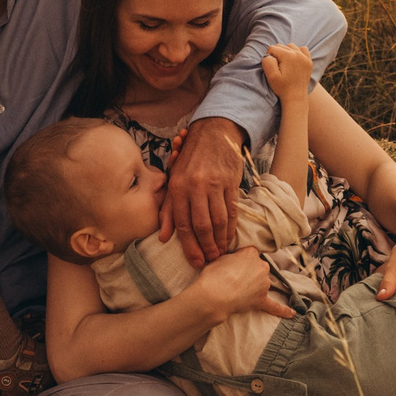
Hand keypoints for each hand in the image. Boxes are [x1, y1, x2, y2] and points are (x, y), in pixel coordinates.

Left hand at [160, 117, 244, 267]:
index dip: (189, 246)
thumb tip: (164, 238)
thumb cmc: (190, 161)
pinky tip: (228, 238)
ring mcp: (215, 184)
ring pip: (218, 220)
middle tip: (210, 260)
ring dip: (219, 241)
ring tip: (219, 252)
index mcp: (178, 187)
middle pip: (202, 225)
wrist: (213, 134)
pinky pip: (232, 211)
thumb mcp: (174, 181)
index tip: (195, 261)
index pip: (182, 224)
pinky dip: (231, 228)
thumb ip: (168, 210)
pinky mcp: (231, 182)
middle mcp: (195, 186)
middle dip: (206, 247)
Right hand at [197, 248, 293, 319]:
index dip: (241, 259)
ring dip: (254, 286)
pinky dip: (283, 310)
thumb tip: (233, 263)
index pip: (250, 253)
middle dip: (249, 272)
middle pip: (259, 267)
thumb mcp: (219, 258)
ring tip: (237, 291)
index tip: (233, 264)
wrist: (213, 296)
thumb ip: (231, 258)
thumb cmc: (213, 276)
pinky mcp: (261, 300)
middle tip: (233, 278)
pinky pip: (274, 306)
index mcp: (251, 253)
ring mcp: (263, 284)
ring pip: (262, 283)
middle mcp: (261, 266)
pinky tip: (292, 314)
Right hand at [260, 42, 312, 101]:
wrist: (296, 97)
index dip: (269, 57)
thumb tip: (269, 55)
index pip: (272, 48)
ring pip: (290, 46)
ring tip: (285, 64)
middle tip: (278, 68)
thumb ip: (267, 61)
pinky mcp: (309, 61)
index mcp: (288, 55)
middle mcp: (298, 53)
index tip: (273, 68)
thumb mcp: (271, 76)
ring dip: (286, 52)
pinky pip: (302, 49)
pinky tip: (294, 61)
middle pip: (281, 46)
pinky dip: (297, 52)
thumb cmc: (282, 87)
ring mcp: (305, 57)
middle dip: (277, 54)